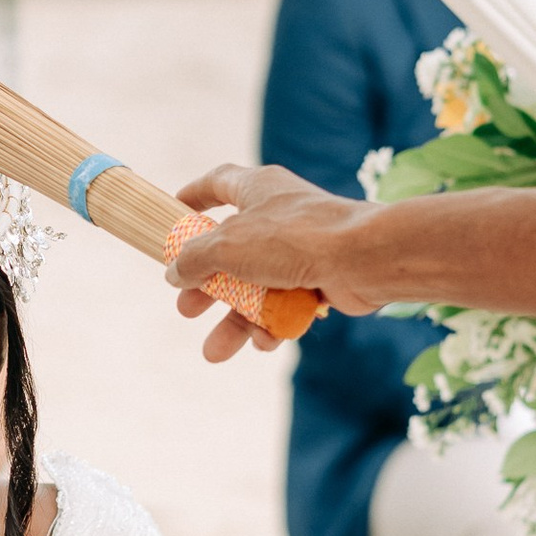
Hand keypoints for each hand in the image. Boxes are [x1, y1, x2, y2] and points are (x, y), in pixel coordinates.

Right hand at [166, 165, 381, 362]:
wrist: (362, 259)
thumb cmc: (294, 238)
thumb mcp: (228, 246)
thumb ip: (195, 259)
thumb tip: (174, 273)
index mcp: (257, 189)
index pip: (218, 183)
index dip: (193, 197)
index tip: (173, 214)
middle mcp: (278, 215)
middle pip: (231, 252)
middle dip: (207, 287)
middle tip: (188, 309)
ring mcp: (300, 249)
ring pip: (257, 288)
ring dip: (235, 322)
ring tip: (215, 352)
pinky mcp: (320, 279)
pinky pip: (286, 305)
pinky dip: (272, 325)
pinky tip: (264, 343)